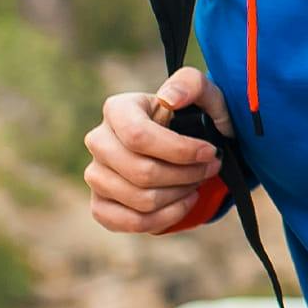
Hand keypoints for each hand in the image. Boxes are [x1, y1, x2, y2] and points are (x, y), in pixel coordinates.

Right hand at [83, 66, 234, 233]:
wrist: (189, 146)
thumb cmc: (195, 117)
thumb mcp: (204, 94)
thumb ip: (190, 84)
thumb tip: (169, 98)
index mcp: (117, 109)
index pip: (139, 137)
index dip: (179, 150)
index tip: (210, 152)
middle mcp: (98, 141)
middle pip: (142, 172)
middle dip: (186, 175)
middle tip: (210, 168)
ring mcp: (96, 175)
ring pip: (140, 200)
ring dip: (180, 196)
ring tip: (197, 182)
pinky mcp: (101, 204)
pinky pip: (130, 223)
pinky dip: (165, 218)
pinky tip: (184, 202)